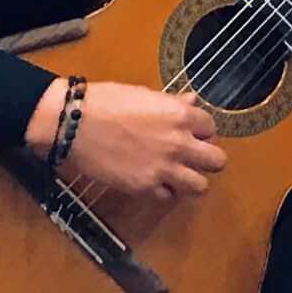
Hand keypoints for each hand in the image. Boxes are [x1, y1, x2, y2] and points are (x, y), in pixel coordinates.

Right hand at [30, 79, 226, 199]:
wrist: (73, 123)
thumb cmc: (105, 102)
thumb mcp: (145, 95)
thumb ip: (173, 104)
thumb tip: (192, 102)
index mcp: (180, 115)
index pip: (211, 127)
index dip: (201, 131)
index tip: (190, 133)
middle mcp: (179, 143)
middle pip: (217, 160)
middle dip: (207, 158)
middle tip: (192, 157)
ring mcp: (164, 168)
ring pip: (201, 186)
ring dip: (192, 180)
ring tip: (179, 175)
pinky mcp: (145, 187)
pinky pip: (169, 198)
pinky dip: (164, 192)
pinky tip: (154, 182)